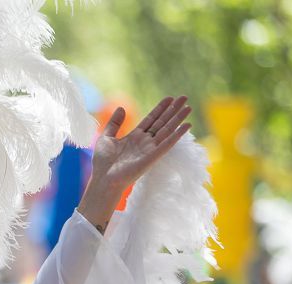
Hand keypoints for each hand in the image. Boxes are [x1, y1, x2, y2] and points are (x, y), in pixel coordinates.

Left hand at [79, 96, 191, 229]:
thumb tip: (122, 107)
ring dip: (178, 119)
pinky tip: (187, 125)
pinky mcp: (153, 157)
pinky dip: (177, 135)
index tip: (170, 98)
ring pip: (167, 130)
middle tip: (184, 97)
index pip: (151, 119)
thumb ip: (114, 123)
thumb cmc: (103, 162)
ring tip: (188, 107)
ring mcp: (149, 149)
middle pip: (162, 122)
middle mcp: (144, 142)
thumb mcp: (106, 137)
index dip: (160, 108)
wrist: (103, 178)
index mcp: (134, 137)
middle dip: (173, 110)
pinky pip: (167, 144)